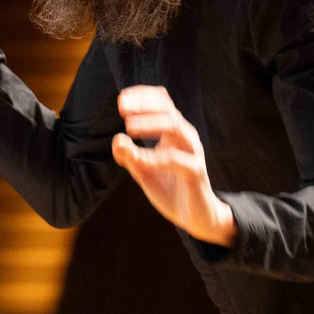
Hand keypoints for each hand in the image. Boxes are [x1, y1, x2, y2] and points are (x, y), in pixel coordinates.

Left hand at [113, 87, 236, 244]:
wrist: (195, 216)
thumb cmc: (171, 189)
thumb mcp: (144, 172)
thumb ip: (130, 157)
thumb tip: (117, 139)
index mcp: (174, 132)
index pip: (163, 103)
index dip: (143, 96)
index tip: (122, 98)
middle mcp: (185, 137)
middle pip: (168, 110)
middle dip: (144, 105)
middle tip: (122, 107)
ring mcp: (192, 152)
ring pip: (175, 127)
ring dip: (151, 124)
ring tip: (129, 128)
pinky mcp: (196, 171)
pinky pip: (176, 160)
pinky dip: (157, 158)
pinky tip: (140, 161)